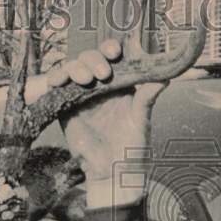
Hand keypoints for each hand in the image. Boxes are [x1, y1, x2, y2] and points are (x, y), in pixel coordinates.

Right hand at [23, 38, 166, 207]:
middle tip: (103, 74)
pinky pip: (56, 87)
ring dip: (75, 68)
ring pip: (72, 69)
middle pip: (90, 58)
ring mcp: (80, 94)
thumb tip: (166, 77)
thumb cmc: (132, 146)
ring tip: (84, 80)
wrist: (112, 171)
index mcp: (119, 83)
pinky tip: (58, 81)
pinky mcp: (64, 106)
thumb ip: (148, 97)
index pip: (113, 57)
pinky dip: (55, 79)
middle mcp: (99, 85)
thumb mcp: (141, 120)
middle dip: (93, 60)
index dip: (111, 49)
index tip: (115, 52)